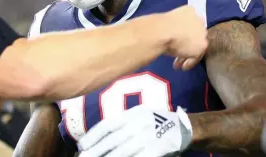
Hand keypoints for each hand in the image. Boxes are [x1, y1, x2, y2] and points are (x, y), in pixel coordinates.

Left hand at [78, 105, 192, 156]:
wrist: (184, 127)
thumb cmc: (156, 121)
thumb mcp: (138, 114)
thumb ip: (122, 123)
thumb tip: (100, 137)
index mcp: (132, 114)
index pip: (108, 125)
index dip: (93, 136)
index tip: (82, 145)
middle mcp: (138, 125)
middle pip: (113, 141)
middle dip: (96, 151)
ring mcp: (148, 138)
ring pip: (123, 152)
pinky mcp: (157, 149)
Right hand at [163, 6, 207, 69]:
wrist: (162, 31)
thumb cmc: (158, 25)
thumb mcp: (166, 22)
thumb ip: (174, 26)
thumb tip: (171, 34)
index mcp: (189, 10)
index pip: (190, 23)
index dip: (184, 33)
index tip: (176, 40)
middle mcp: (199, 20)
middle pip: (195, 35)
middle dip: (187, 45)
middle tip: (176, 53)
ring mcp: (202, 33)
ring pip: (195, 46)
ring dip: (186, 55)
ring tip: (177, 64)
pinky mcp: (202, 45)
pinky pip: (196, 56)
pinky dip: (189, 62)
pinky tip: (182, 67)